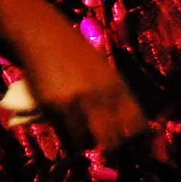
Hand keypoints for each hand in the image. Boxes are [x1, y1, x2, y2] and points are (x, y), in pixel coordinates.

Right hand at [15, 17, 147, 150]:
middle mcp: (100, 96)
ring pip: (86, 142)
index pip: (137, 124)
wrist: (42, 34)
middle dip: (109, 146)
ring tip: (80, 136)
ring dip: (84, 143)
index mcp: (117, 86)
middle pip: (113, 139)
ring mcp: (76, 102)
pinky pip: (63, 133)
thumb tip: (125, 128)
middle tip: (103, 146)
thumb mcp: (103, 71)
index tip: (132, 146)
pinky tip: (63, 126)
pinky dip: (65, 135)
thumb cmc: (74, 53)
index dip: (138, 139)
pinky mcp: (52, 105)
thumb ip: (114, 96)